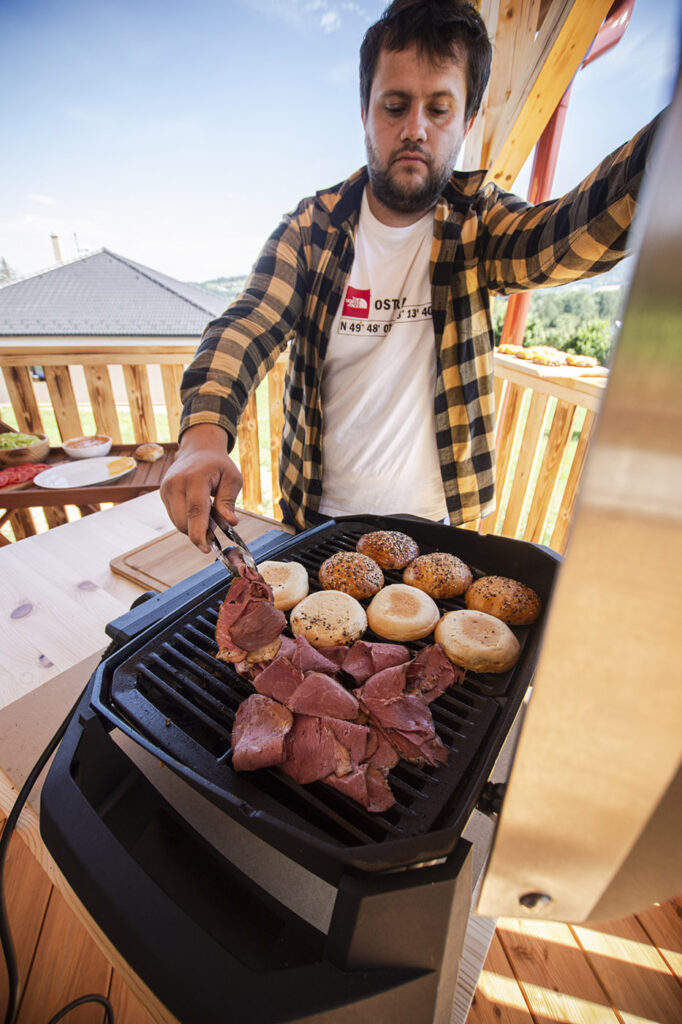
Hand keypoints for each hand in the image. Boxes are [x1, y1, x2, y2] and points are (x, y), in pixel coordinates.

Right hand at [160, 424, 242, 550]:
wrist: (198, 449)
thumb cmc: (218, 465)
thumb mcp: (232, 479)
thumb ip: (228, 501)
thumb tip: (230, 523)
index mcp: (195, 478)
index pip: (195, 510)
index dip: (199, 533)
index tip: (205, 548)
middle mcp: (176, 483)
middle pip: (183, 521)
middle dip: (199, 533)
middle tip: (216, 530)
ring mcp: (166, 488)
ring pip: (177, 522)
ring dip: (193, 527)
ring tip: (209, 517)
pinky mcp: (163, 493)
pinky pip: (174, 516)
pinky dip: (187, 521)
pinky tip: (198, 512)